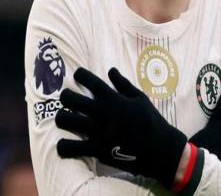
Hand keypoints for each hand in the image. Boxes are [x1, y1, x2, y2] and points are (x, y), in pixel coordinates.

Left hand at [55, 67, 186, 188]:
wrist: (159, 148)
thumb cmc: (151, 120)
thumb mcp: (140, 98)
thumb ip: (123, 84)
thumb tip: (110, 70)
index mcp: (114, 99)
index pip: (92, 81)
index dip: (80, 74)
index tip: (77, 74)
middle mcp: (103, 113)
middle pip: (71, 99)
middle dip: (65, 96)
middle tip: (67, 98)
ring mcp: (98, 131)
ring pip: (66, 120)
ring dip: (61, 118)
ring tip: (64, 118)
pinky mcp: (97, 150)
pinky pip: (71, 148)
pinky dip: (64, 147)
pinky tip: (65, 145)